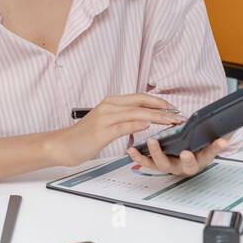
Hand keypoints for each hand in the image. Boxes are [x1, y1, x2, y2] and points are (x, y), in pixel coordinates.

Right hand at [46, 93, 184, 166]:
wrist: (63, 145)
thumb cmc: (85, 136)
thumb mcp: (107, 123)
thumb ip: (125, 119)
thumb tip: (145, 120)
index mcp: (112, 103)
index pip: (141, 98)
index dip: (159, 102)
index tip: (174, 109)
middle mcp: (109, 106)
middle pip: (141, 102)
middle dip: (163, 108)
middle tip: (179, 115)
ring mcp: (105, 117)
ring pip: (136, 113)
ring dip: (156, 116)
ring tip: (171, 121)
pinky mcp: (101, 131)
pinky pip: (122, 125)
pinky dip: (136, 124)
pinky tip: (147, 126)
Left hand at [128, 136, 228, 176]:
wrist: (181, 157)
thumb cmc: (194, 147)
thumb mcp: (205, 142)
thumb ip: (215, 136)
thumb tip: (229, 126)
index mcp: (200, 159)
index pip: (211, 153)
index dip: (216, 148)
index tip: (221, 141)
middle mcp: (184, 166)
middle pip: (186, 165)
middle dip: (187, 159)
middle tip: (186, 153)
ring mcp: (169, 166)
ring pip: (163, 165)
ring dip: (157, 153)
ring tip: (153, 141)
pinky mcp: (155, 164)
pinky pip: (146, 163)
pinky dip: (138, 157)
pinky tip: (131, 149)